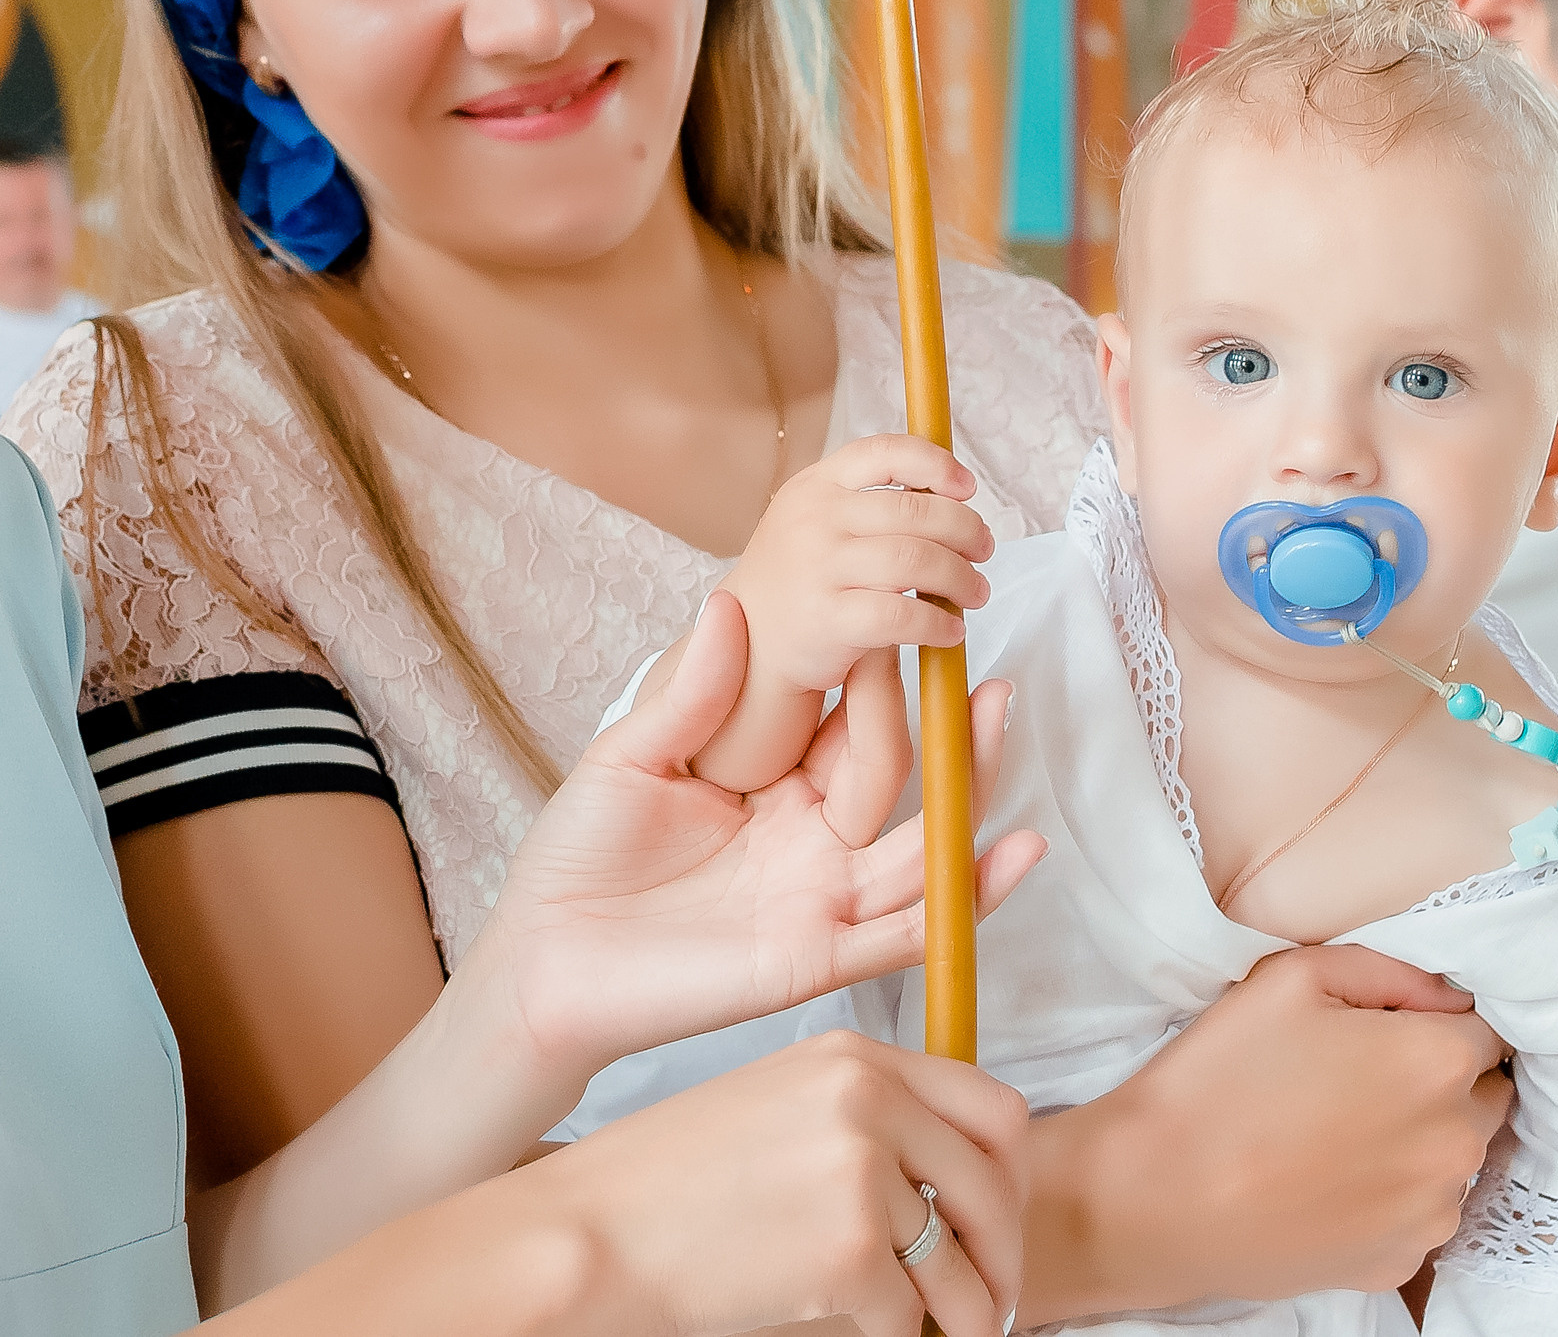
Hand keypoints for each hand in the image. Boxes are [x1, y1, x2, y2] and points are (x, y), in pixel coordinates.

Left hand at [467, 593, 1045, 1079]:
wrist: (542, 955)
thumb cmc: (577, 858)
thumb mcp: (633, 756)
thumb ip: (694, 694)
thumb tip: (731, 601)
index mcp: (774, 791)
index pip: (854, 733)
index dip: (890, 687)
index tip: (916, 625)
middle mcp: (811, 845)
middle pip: (907, 787)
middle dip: (955, 737)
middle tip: (991, 680)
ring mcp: (820, 902)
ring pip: (923, 852)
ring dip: (973, 793)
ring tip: (1006, 724)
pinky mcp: (817, 957)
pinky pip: (907, 933)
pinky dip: (967, 898)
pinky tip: (1015, 853)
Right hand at [531, 1032, 1029, 1336]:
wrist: (592, 1234)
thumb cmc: (666, 1184)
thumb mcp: (774, 1104)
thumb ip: (862, 1117)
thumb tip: (946, 1179)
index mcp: (852, 1057)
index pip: (991, 1104)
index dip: (1009, 1175)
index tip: (996, 1221)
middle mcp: (868, 1099)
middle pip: (996, 1183)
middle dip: (1004, 1254)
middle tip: (993, 1300)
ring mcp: (861, 1172)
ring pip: (962, 1263)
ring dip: (970, 1312)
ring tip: (954, 1336)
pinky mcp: (849, 1250)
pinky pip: (910, 1315)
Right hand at [724, 434, 994, 690]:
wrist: (751, 644)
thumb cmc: (801, 580)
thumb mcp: (817, 520)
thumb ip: (870, 501)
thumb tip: (951, 491)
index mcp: (816, 486)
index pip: (884, 453)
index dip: (935, 463)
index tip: (967, 486)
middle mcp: (815, 520)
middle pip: (915, 511)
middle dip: (966, 529)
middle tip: (984, 550)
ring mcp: (819, 569)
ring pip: (917, 561)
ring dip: (962, 578)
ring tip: (975, 592)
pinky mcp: (829, 620)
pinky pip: (904, 615)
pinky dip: (939, 623)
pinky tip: (950, 631)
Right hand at [1021, 945, 1512, 1321]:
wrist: (1156, 1198)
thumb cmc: (1217, 1078)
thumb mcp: (1288, 977)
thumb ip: (1383, 969)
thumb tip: (1441, 994)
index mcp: (1437, 1061)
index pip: (1485, 1027)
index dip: (1434, 1019)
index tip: (1384, 1027)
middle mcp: (1456, 1141)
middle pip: (1483, 1093)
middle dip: (1439, 1078)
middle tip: (1357, 1076)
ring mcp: (1432, 1212)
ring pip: (1454, 1157)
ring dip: (1419, 1139)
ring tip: (1335, 1132)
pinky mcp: (1400, 1261)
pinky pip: (1420, 1213)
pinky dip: (1390, 1195)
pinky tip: (1327, 1181)